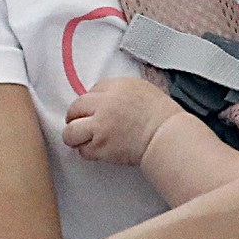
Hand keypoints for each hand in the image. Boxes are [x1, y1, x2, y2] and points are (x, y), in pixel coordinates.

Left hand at [63, 77, 182, 164]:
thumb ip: (120, 92)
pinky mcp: (100, 146)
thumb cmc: (162, 116)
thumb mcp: (143, 90)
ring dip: (76, 137)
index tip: (93, 110)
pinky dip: (90, 152)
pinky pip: (83, 150)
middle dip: (76, 118)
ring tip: (86, 140)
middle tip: (82, 125)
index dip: (91, 103)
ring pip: (70, 132)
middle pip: (75, 108)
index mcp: (118, 86)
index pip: (91, 91)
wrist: (168, 135)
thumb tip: (103, 100)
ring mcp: (100, 126)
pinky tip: (102, 149)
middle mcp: (105, 103)